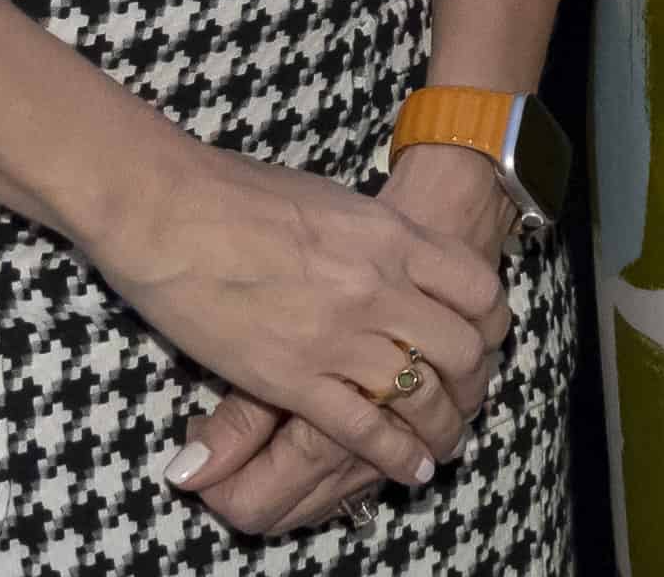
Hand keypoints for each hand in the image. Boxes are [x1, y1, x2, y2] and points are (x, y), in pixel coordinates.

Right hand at [92, 141, 503, 502]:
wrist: (171, 211)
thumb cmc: (241, 194)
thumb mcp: (334, 201)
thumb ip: (373, 238)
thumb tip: (395, 257)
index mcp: (392, 236)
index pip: (477, 288)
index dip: (492, 323)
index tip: (488, 340)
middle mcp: (380, 288)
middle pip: (460, 349)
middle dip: (473, 383)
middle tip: (468, 400)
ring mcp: (339, 336)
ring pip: (419, 396)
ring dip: (441, 427)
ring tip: (445, 445)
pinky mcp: (293, 379)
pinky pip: (361, 428)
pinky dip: (393, 455)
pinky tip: (411, 469)